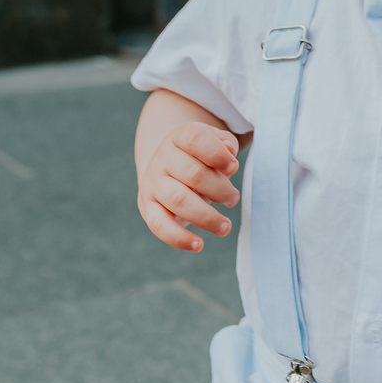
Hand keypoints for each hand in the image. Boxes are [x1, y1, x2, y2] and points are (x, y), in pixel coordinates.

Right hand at [137, 122, 240, 252]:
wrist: (169, 167)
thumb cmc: (201, 156)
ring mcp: (152, 183)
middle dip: (220, 190)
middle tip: (233, 199)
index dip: (217, 154)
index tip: (234, 168)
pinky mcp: (147, 207)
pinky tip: (199, 245)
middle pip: (192, 173)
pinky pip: (159, 225)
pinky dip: (179, 238)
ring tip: (225, 226)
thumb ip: (225, 145)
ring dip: (206, 217)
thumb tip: (229, 152)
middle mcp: (162, 157)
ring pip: (178, 200)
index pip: (196, 139)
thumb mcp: (215, 143)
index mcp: (180, 137)